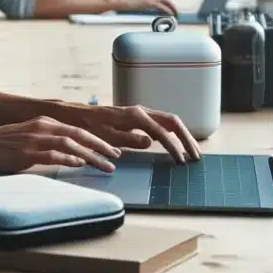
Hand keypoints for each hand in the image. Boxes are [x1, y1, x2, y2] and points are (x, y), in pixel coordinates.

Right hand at [0, 116, 122, 172]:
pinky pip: (54, 154)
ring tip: (106, 165)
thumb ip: (49, 142)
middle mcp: (43, 127)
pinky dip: (70, 158)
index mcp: (44, 122)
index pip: (78, 129)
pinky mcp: (28, 152)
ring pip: (71, 143)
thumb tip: (70, 155)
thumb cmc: (2, 144)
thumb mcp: (29, 137)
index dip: (97, 139)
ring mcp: (36, 138)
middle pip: (80, 134)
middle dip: (101, 145)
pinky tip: (81, 164)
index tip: (111, 149)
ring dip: (91, 155)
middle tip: (117, 156)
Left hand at [66, 103, 201, 163]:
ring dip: (182, 136)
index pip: (162, 131)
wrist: (76, 115)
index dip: (173, 146)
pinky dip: (173, 134)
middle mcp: (141, 111)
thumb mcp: (106, 136)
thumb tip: (151, 141)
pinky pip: (162, 124)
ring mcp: (141, 113)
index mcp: (135, 115)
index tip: (181, 161)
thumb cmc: (88, 126)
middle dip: (186, 139)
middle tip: (196, 157)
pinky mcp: (139, 118)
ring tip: (192, 153)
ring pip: (169, 121)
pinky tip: (176, 146)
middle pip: (173, 121)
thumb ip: (129, 139)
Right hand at [117, 0, 177, 15]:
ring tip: (176, 15)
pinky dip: (168, 11)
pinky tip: (171, 15)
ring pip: (166, 1)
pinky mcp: (148, 2)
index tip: (168, 6)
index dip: (165, 1)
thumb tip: (137, 9)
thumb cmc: (118, 1)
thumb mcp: (130, 0)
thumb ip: (136, 3)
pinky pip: (161, 7)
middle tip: (175, 11)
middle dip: (171, 4)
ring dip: (172, 8)